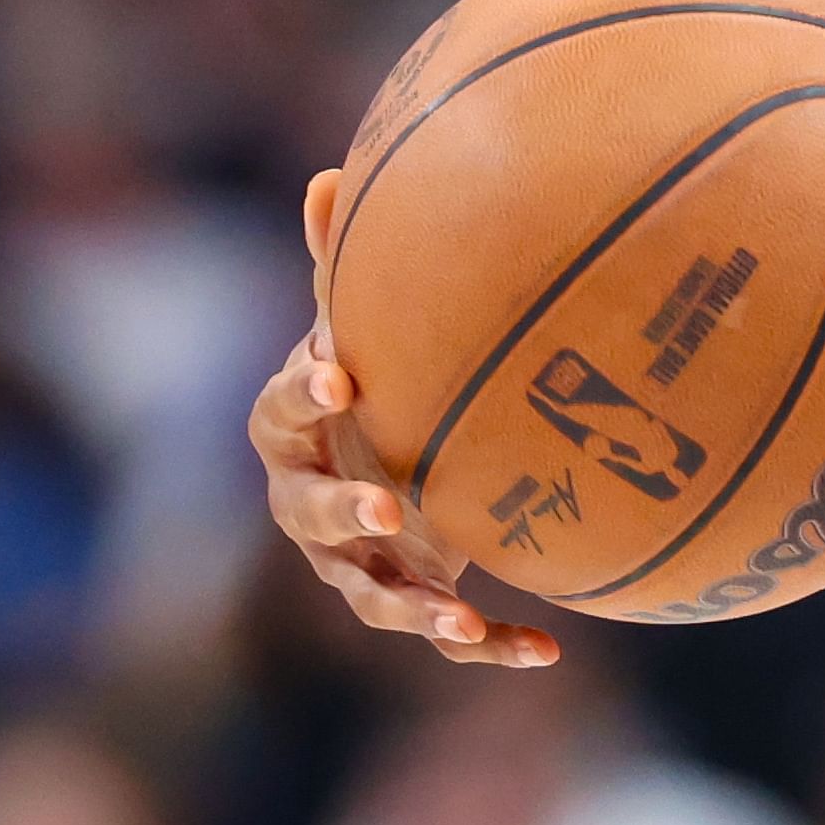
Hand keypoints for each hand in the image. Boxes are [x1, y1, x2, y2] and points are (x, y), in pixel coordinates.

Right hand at [250, 170, 558, 668]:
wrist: (385, 460)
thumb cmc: (369, 381)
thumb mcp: (358, 326)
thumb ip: (342, 268)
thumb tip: (331, 175)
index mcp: (290, 434)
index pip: (276, 416)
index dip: (301, 397)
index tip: (340, 378)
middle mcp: (308, 507)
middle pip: (308, 517)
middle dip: (345, 515)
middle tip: (388, 509)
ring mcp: (355, 564)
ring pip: (370, 596)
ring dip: (414, 610)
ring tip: (458, 621)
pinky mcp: (410, 598)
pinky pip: (444, 630)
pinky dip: (491, 646)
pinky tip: (548, 649)